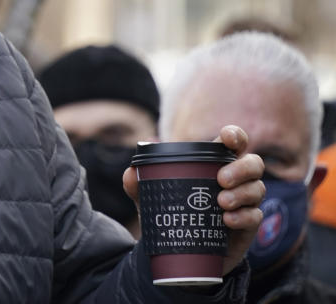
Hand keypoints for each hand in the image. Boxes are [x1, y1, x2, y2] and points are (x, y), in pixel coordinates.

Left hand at [123, 125, 264, 274]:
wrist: (181, 251)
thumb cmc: (171, 213)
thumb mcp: (152, 199)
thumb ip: (139, 184)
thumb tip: (130, 172)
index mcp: (214, 164)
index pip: (233, 143)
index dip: (236, 136)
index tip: (228, 139)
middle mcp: (235, 180)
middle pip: (253, 163)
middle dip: (241, 168)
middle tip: (221, 179)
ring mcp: (244, 202)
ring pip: (257, 189)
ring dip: (242, 193)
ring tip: (221, 202)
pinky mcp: (247, 226)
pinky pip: (255, 216)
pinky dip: (244, 216)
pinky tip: (227, 220)